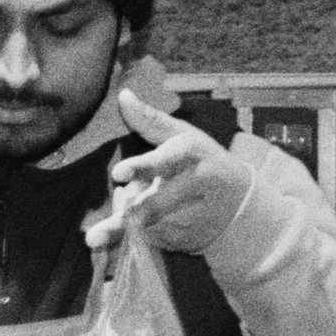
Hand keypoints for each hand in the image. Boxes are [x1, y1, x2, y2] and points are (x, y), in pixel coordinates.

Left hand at [84, 89, 258, 254]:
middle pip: (152, 206)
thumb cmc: (203, 161)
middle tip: (93, 237)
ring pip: (146, 227)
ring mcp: (190, 218)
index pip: (165, 160)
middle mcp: (192, 187)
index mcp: (190, 154)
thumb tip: (123, 95)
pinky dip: (135, 235)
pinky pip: (149, 240)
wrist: (241, 203)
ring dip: (121, 227)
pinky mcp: (185, 240)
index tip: (118, 174)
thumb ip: (150, 120)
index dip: (142, 167)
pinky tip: (136, 227)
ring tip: (104, 229)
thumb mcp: (183, 135)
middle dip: (122, 222)